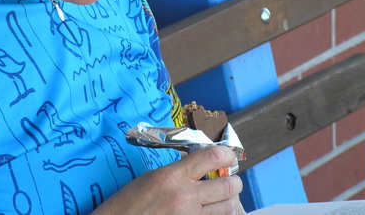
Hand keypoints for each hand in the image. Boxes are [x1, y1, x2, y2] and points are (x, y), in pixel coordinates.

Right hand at [94, 145, 244, 213]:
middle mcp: (185, 196)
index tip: (227, 155)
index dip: (225, 154)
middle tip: (231, 179)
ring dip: (228, 201)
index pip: (211, 157)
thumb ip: (179, 171)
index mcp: (173, 175)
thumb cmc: (130, 202)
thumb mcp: (153, 177)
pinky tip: (210, 212)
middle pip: (228, 186)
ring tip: (222, 197)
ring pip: (228, 207)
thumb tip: (200, 165)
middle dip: (234, 181)